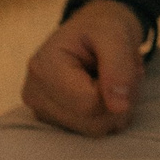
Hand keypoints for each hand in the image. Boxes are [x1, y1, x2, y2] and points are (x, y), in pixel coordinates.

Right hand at [22, 0, 146, 136]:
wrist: (92, 29)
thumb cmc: (102, 28)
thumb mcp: (116, 35)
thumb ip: (119, 68)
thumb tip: (119, 107)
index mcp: (43, 67)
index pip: (88, 104)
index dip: (114, 90)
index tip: (120, 65)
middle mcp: (35, 94)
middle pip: (91, 123)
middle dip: (119, 101)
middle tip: (124, 71)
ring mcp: (42, 111)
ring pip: (94, 130)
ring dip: (116, 107)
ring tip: (113, 79)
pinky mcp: (54, 121)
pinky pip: (92, 131)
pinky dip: (108, 114)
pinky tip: (103, 91)